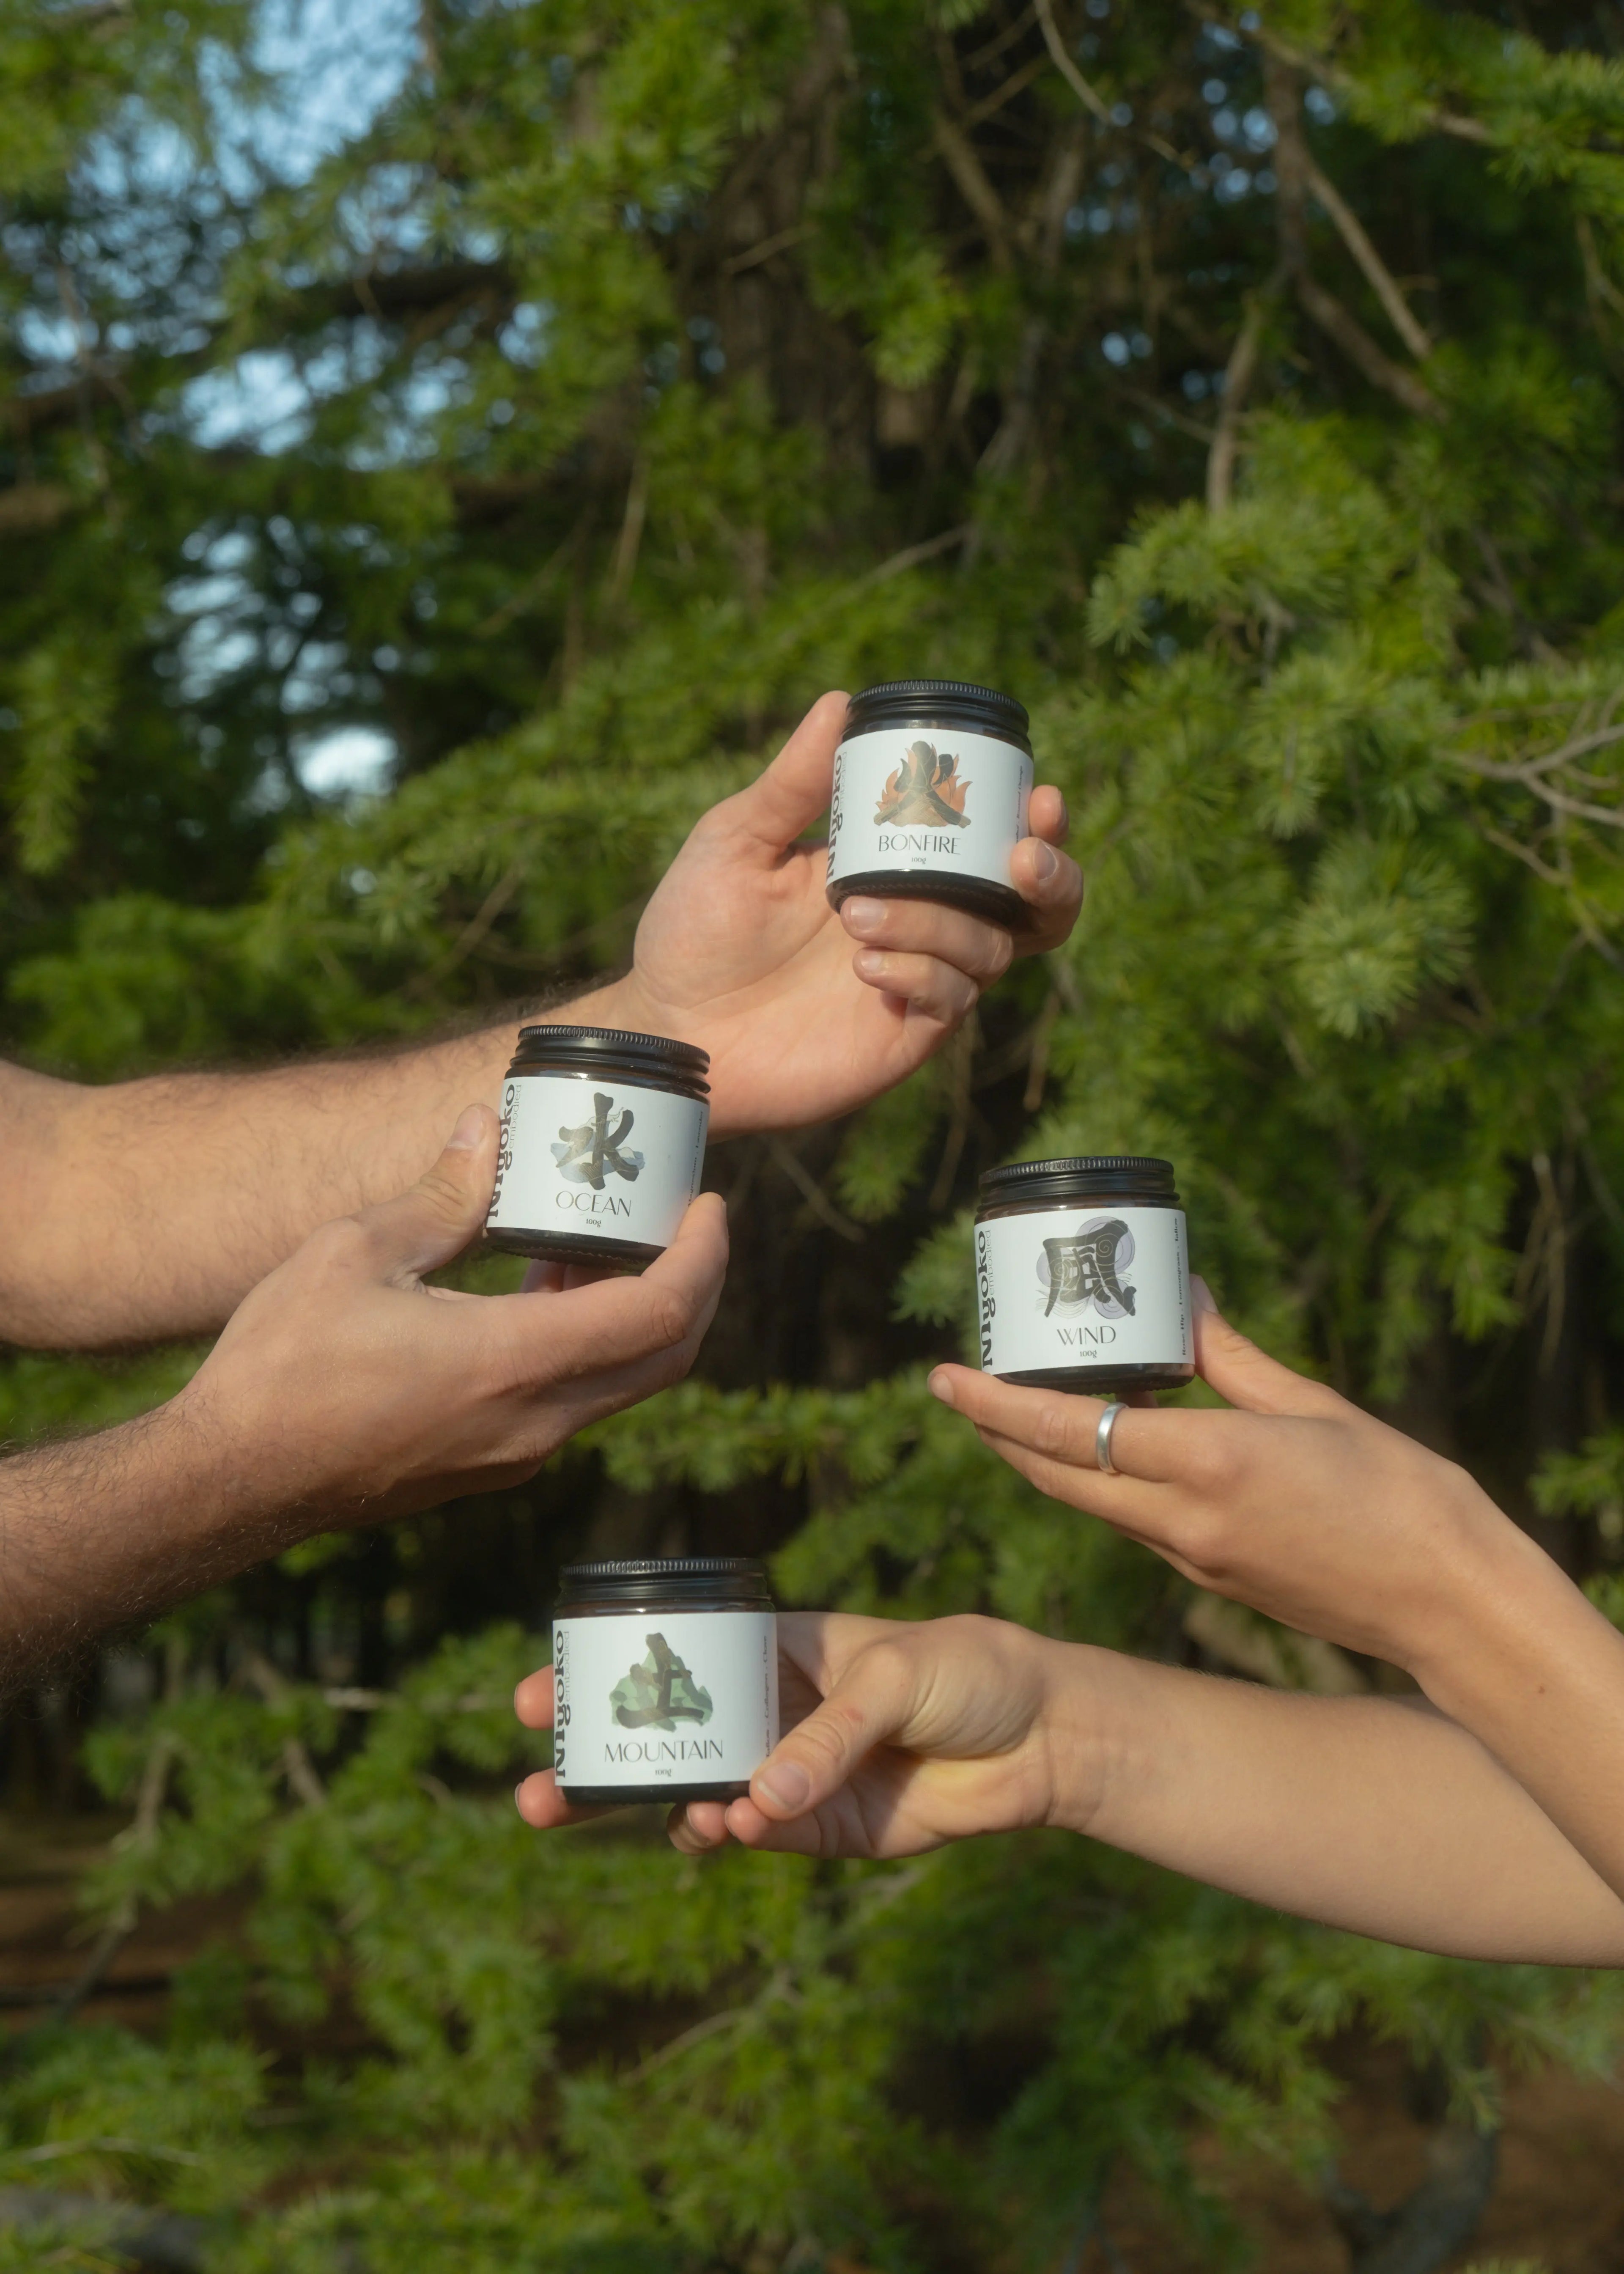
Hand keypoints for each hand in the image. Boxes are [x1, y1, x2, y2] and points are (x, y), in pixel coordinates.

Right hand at [180, 1105, 727, 1527]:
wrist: (231, 1479)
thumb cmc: (281, 1365)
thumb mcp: (355, 1255)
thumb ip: (438, 1196)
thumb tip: (487, 1129)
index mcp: (512, 1362)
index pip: (659, 1313)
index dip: (703, 1256)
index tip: (710, 1206)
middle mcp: (534, 1420)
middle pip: (665, 1357)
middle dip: (694, 1286)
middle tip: (682, 1223)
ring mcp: (515, 1454)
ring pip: (620, 1384)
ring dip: (633, 1316)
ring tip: (595, 1244)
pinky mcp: (489, 1467)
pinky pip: (573, 1403)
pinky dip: (587, 1347)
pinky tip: (540, 1294)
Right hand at [513, 1610, 1081, 1857]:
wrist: (1043, 1733)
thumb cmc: (970, 1670)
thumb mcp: (896, 1677)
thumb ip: (828, 1736)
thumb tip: (758, 1800)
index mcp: (775, 1648)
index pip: (674, 1656)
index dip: (608, 1672)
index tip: (541, 1692)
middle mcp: (770, 1710)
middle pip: (666, 1738)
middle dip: (599, 1761)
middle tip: (538, 1787)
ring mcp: (790, 1771)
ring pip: (697, 1794)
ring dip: (653, 1808)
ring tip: (625, 1813)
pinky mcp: (822, 1827)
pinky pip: (757, 1834)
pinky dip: (731, 1835)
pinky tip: (726, 1826)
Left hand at [596, 691, 1082, 1137]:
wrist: (671, 1024)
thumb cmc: (696, 929)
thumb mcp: (739, 839)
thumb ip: (795, 782)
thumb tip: (840, 702)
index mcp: (894, 866)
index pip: (988, 839)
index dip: (1031, 820)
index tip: (1038, 795)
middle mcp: (922, 921)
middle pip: (1032, 902)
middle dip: (1051, 875)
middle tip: (1024, 857)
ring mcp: (919, 978)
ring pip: (991, 945)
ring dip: (938, 922)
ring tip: (856, 918)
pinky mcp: (904, 1034)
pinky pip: (954, 999)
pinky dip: (923, 972)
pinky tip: (865, 967)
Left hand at [927, 1283, 1519, 1676]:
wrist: (1447, 1602)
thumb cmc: (1399, 1494)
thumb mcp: (1314, 1407)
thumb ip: (1234, 1358)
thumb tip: (1184, 1297)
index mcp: (1210, 1464)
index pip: (1073, 1431)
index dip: (997, 1405)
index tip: (944, 1376)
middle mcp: (1185, 1520)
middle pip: (1057, 1475)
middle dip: (996, 1433)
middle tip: (958, 1387)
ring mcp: (1193, 1558)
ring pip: (1088, 1501)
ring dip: (1040, 1457)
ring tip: (1011, 1407)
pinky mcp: (1210, 1576)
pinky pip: (1131, 1522)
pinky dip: (1097, 1481)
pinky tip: (1099, 1447)